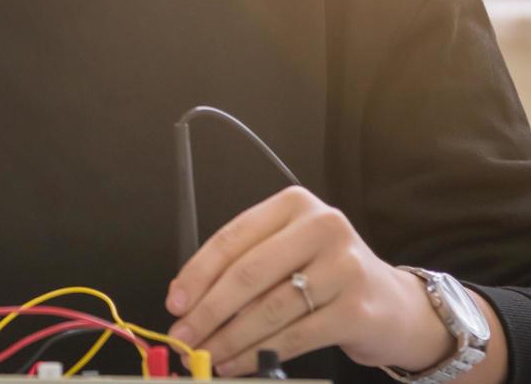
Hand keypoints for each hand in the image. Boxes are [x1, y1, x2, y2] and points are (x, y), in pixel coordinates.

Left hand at [166, 186, 456, 376]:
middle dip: (208, 310)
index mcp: (294, 205)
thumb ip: (243, 264)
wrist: (395, 305)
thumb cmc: (326, 274)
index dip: (197, 274)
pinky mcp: (356, 310)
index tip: (175, 302)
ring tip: (207, 354)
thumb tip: (187, 300)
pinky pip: (293, 336)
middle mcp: (322, 228)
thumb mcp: (287, 251)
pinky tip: (238, 363)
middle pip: (248, 273)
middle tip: (183, 335)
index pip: (232, 238)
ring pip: (269, 309)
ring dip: (230, 338)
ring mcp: (343, 268)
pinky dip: (259, 354)